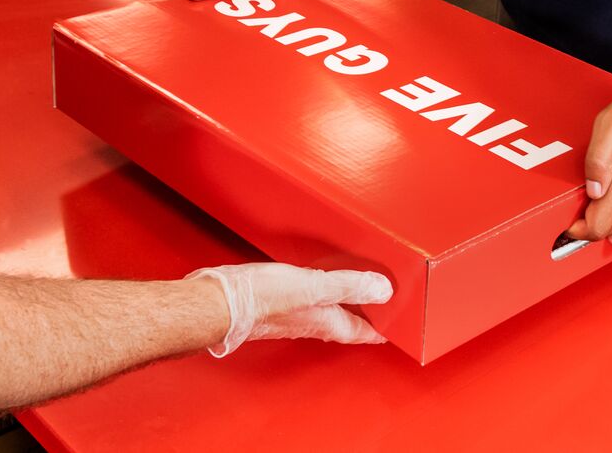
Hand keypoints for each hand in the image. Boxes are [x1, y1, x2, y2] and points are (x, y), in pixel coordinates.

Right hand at [186, 262, 392, 356]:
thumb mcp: (313, 286)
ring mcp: (291, 315)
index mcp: (323, 319)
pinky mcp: (275, 304)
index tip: (393, 330)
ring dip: (341, 303)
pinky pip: (306, 300)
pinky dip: (318, 292)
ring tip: (354, 292)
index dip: (378, 329)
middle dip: (363, 316)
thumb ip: (348, 286)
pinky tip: (313, 281)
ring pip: (325, 312)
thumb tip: (383, 290)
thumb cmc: (261, 298)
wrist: (218, 303)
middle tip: (379, 309)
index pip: (359, 330)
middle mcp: (309, 321)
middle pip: (344, 322)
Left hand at [564, 86, 611, 253]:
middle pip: (609, 231)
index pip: (599, 225)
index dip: (580, 229)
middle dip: (589, 227)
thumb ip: (598, 158)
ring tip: (595, 213)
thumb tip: (593, 189)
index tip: (571, 223)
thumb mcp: (609, 122)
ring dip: (607, 229)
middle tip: (578, 214)